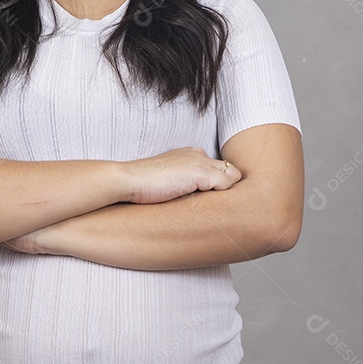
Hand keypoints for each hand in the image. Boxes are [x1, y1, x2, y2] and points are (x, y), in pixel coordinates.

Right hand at [123, 146, 241, 204]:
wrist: (129, 180)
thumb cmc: (142, 185)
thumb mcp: (168, 180)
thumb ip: (183, 184)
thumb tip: (193, 199)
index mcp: (190, 154)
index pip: (218, 167)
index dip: (219, 184)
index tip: (213, 199)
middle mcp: (198, 154)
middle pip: (230, 170)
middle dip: (228, 187)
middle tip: (222, 206)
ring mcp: (201, 163)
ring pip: (233, 177)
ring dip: (227, 193)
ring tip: (219, 208)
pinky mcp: (201, 173)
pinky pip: (227, 185)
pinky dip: (223, 197)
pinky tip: (211, 206)